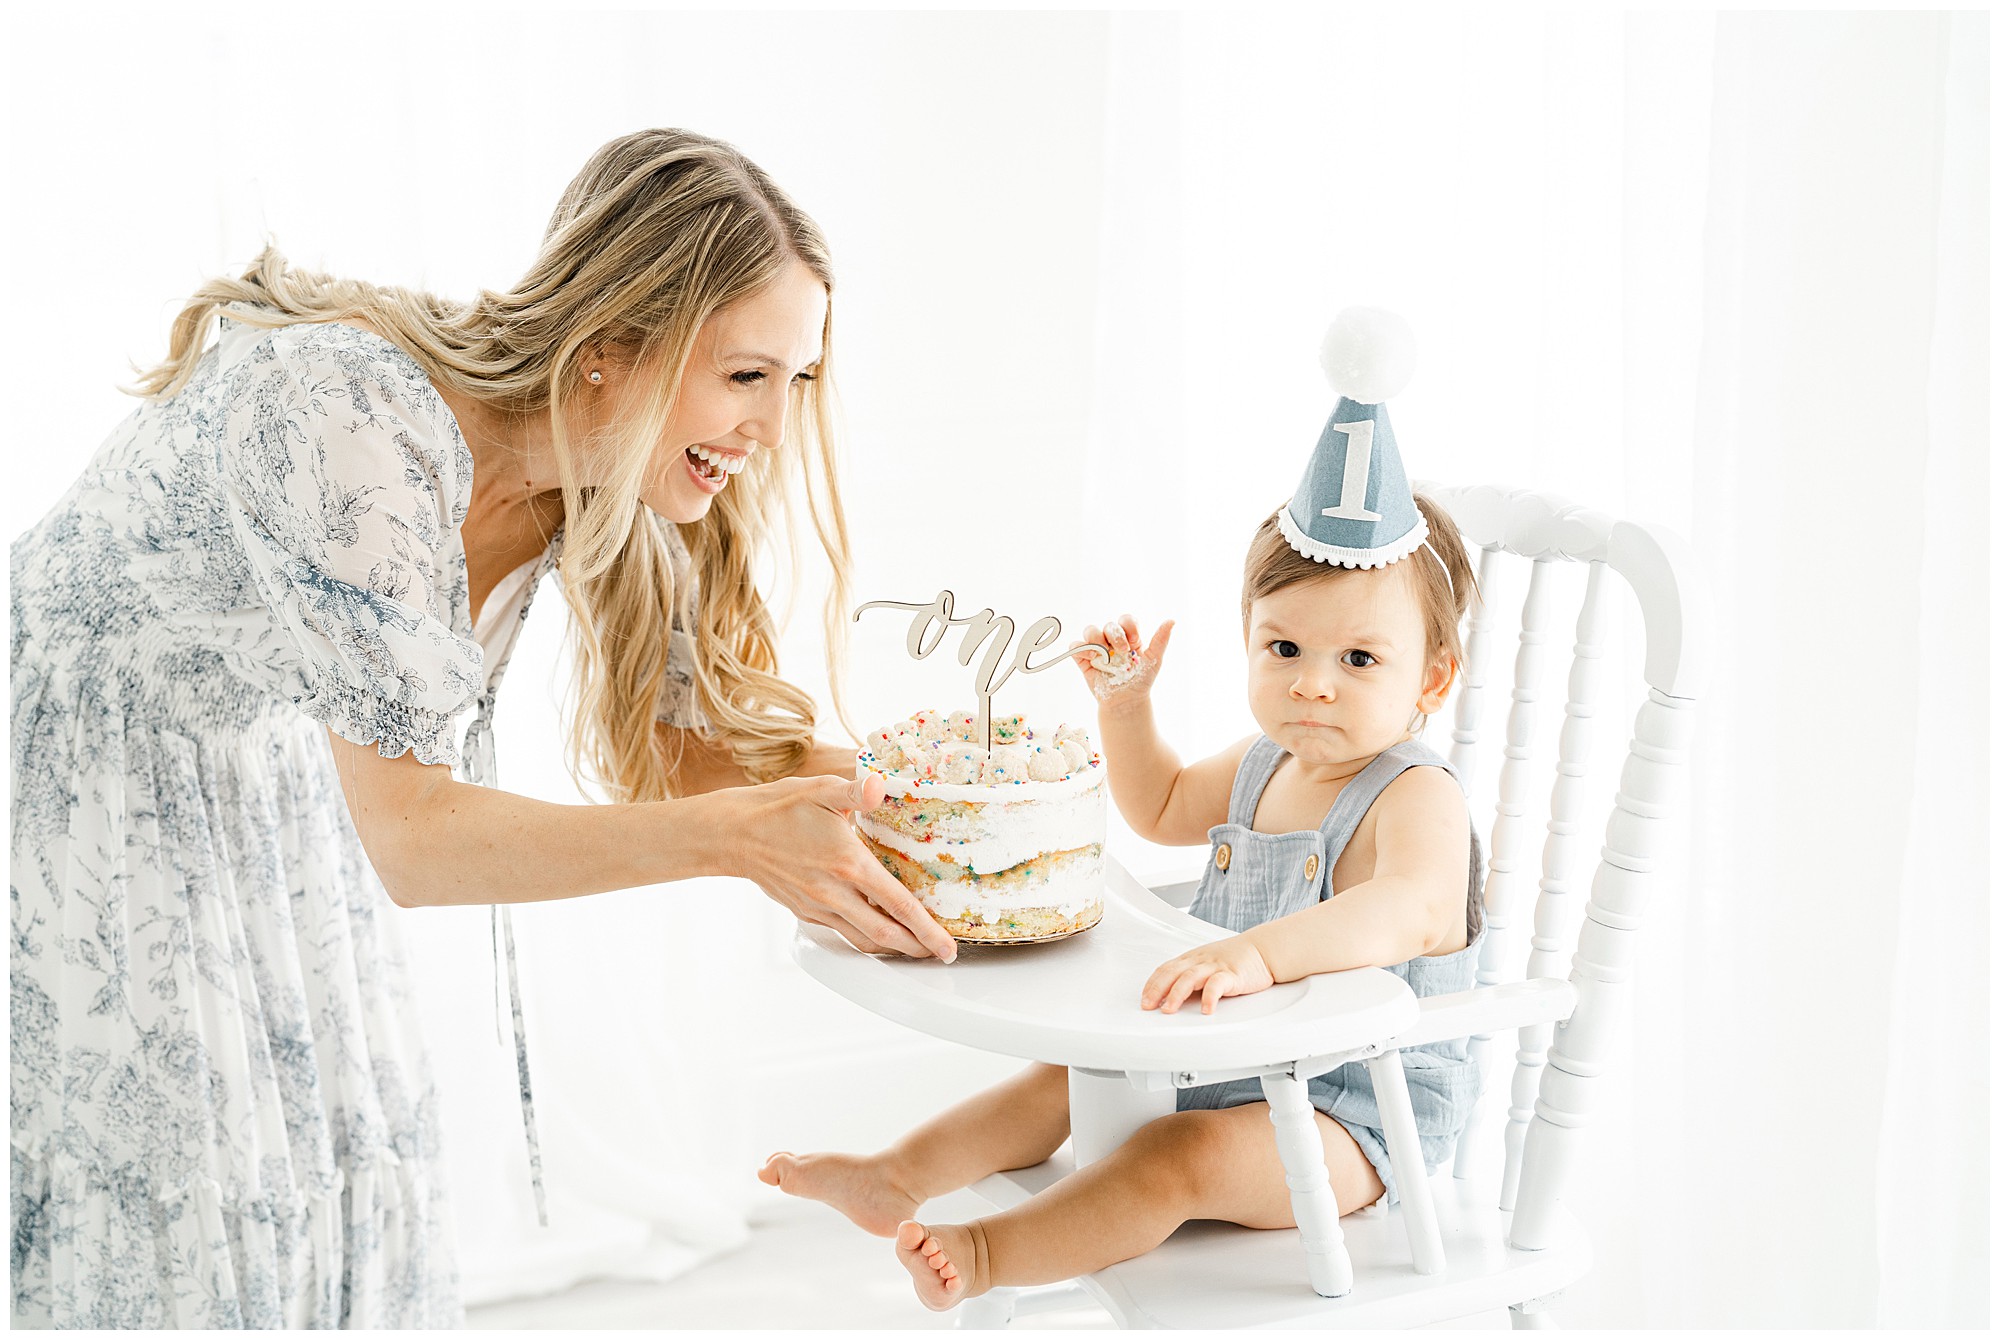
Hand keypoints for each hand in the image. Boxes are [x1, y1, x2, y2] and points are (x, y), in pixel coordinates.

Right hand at [722, 772, 957, 962]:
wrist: (734, 834)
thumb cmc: (779, 809)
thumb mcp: (821, 789)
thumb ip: (854, 791)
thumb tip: (879, 783)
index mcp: (849, 864)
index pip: (899, 905)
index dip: (928, 929)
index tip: (948, 945)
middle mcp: (836, 893)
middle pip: (887, 934)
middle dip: (919, 948)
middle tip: (942, 953)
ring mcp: (819, 907)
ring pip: (864, 940)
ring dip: (894, 949)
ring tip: (916, 948)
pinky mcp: (807, 912)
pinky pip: (843, 933)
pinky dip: (867, 938)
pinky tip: (878, 931)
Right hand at [1070, 614, 1173, 707]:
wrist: (1127, 702)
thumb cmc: (1141, 680)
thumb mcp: (1154, 659)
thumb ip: (1161, 639)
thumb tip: (1172, 620)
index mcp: (1128, 637)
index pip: (1126, 620)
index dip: (1129, 626)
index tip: (1135, 640)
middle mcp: (1111, 640)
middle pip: (1109, 625)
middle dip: (1116, 635)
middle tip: (1123, 651)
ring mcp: (1097, 649)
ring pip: (1090, 631)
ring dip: (1097, 638)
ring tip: (1105, 654)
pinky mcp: (1084, 660)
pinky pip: (1075, 646)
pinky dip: (1080, 648)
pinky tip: (1092, 657)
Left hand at [1141, 934, 1275, 1014]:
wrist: (1263, 949)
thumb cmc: (1235, 959)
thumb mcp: (1208, 964)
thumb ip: (1191, 978)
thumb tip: (1171, 997)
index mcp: (1192, 958)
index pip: (1166, 969)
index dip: (1152, 984)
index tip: (1144, 999)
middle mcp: (1200, 960)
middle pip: (1173, 972)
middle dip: (1157, 989)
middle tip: (1148, 1006)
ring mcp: (1215, 966)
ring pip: (1190, 977)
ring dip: (1176, 994)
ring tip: (1168, 1010)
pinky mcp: (1232, 974)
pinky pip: (1218, 985)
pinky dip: (1210, 997)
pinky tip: (1206, 1010)